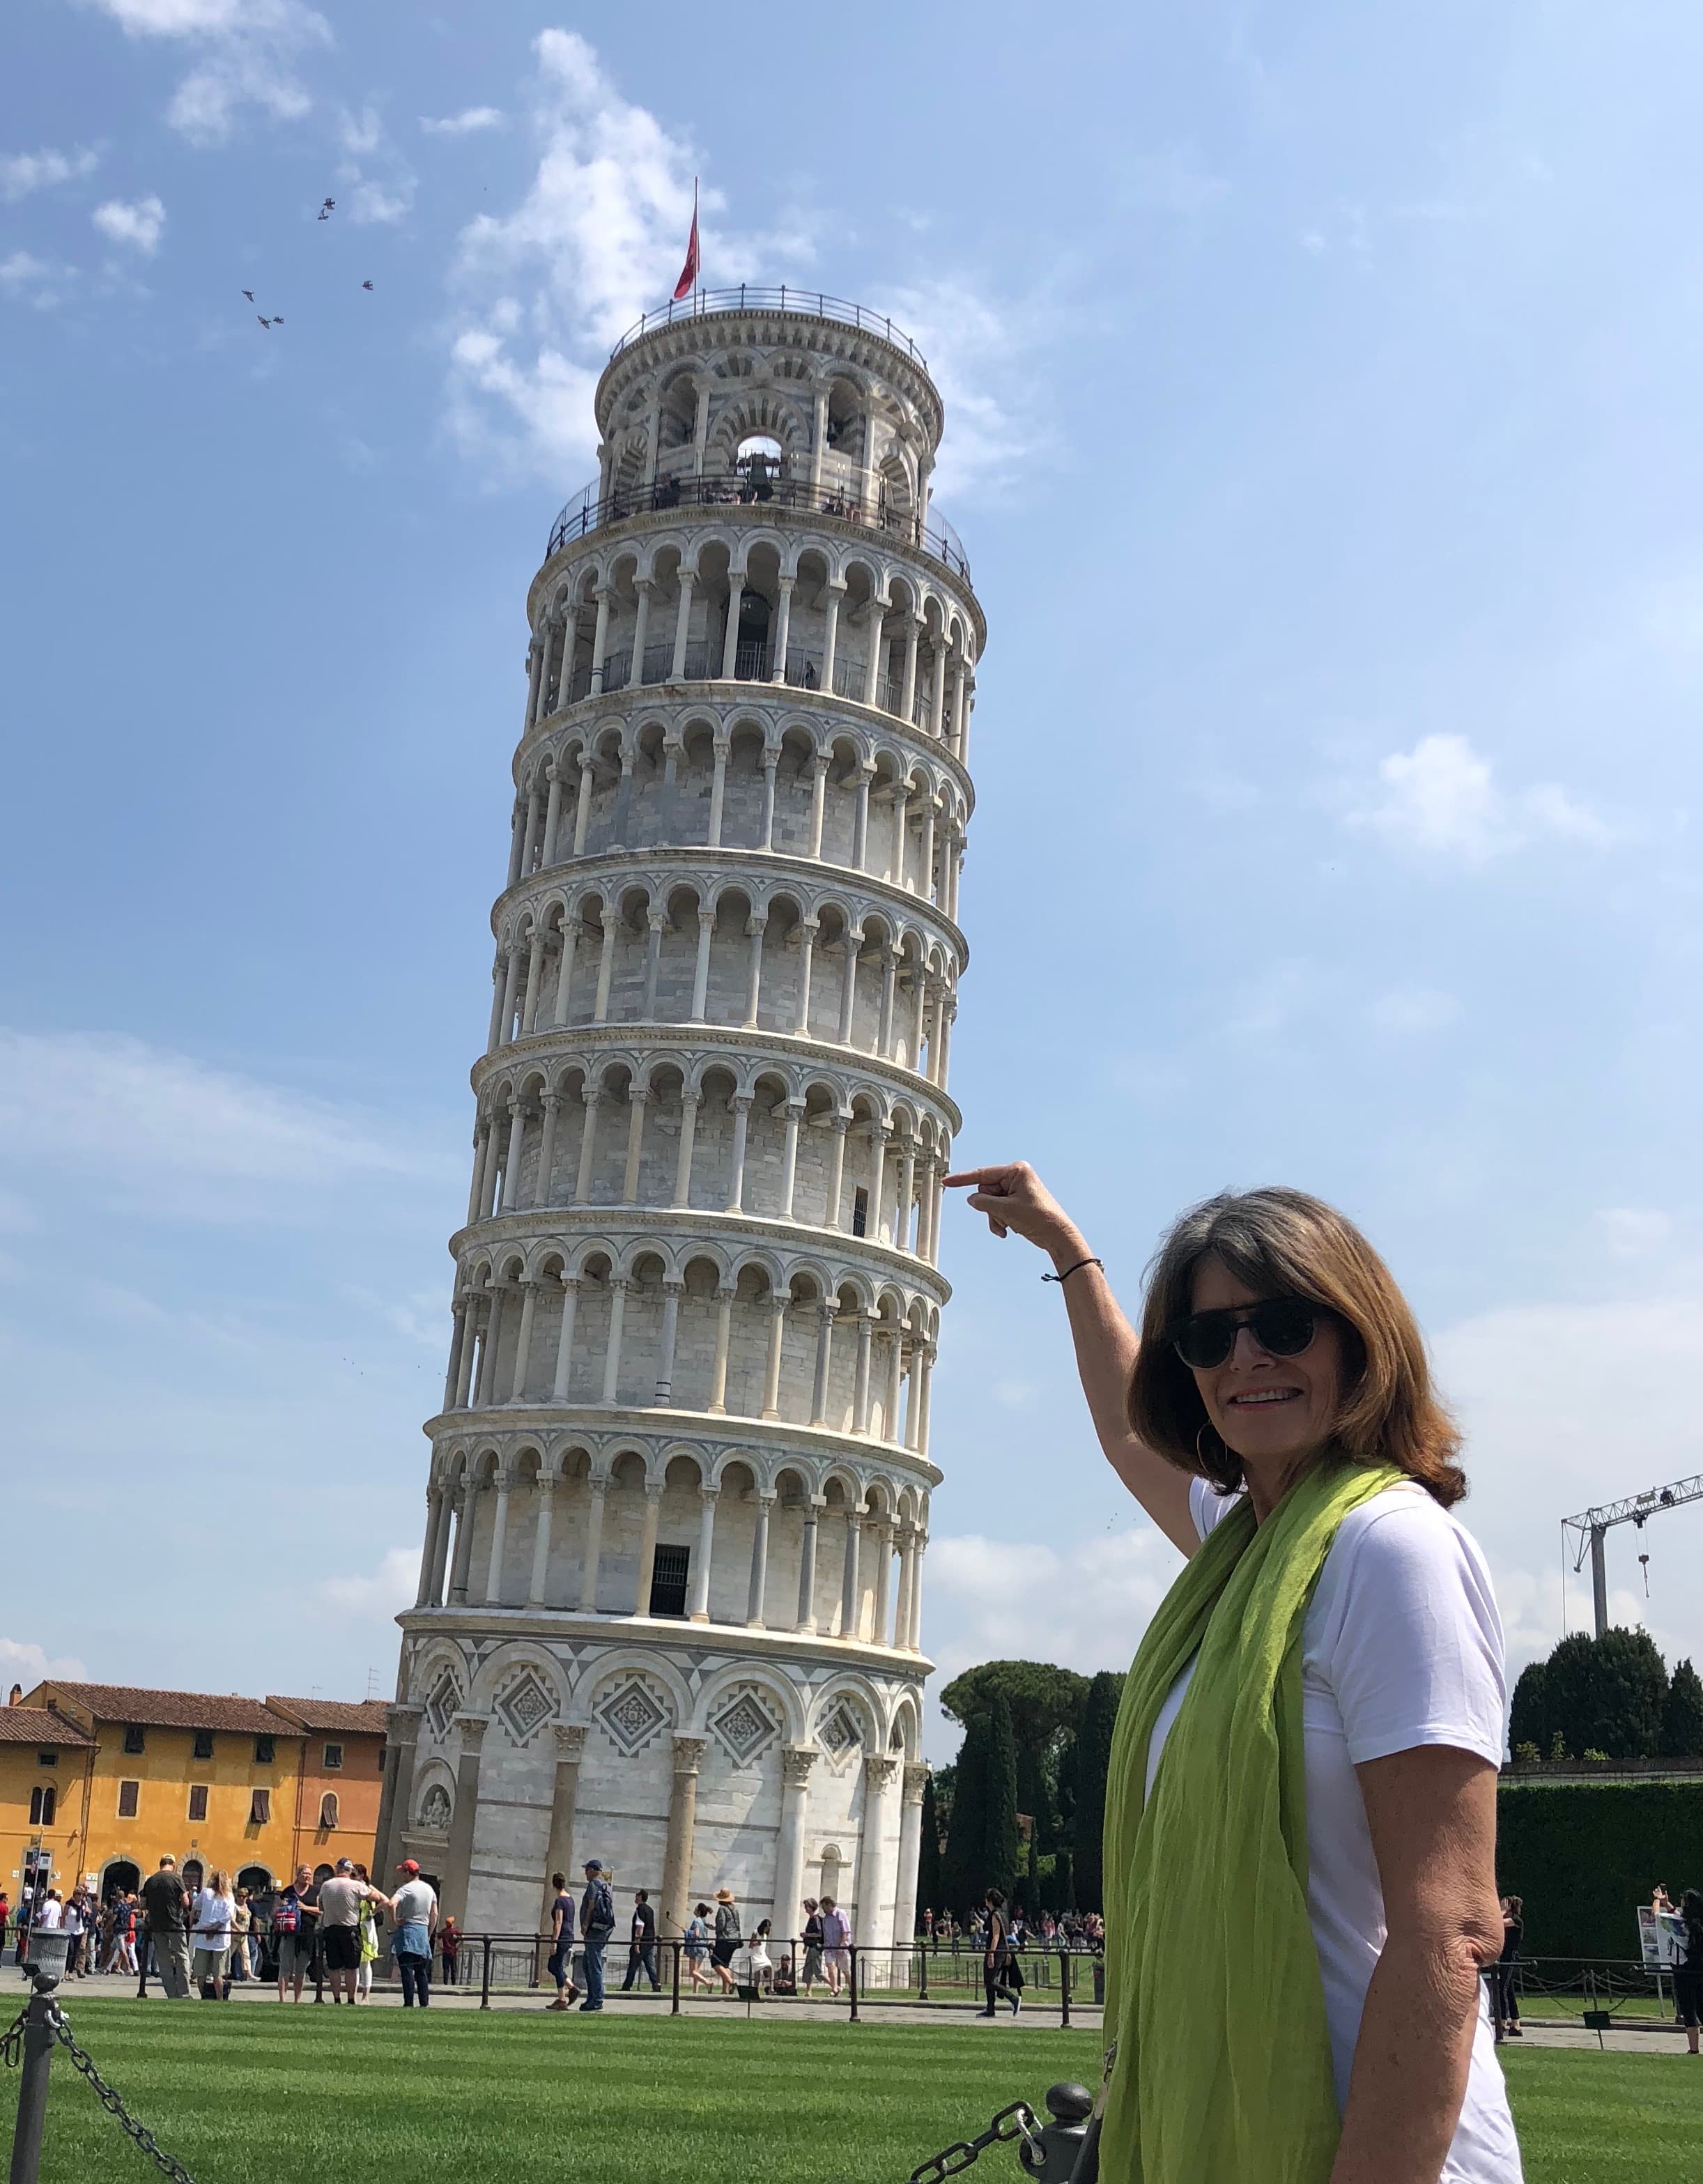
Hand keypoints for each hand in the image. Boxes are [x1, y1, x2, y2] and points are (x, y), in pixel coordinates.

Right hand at [941, 1161, 1086, 1263]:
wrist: (1057, 1235)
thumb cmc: (1039, 1218)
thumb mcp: (1006, 1210)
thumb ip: (984, 1202)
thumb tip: (972, 1199)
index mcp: (1016, 1171)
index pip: (983, 1174)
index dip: (963, 1179)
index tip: (947, 1181)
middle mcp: (1016, 1177)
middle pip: (986, 1191)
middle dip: (990, 1208)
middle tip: (1003, 1218)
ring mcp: (1016, 1189)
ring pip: (990, 1202)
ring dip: (995, 1217)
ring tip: (1006, 1227)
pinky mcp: (1017, 1201)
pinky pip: (998, 1209)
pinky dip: (1000, 1220)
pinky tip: (1008, 1230)